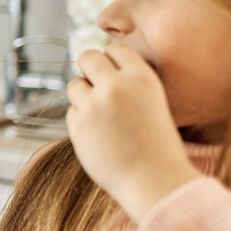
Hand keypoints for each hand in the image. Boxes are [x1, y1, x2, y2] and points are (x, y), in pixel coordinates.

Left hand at [66, 42, 200, 220]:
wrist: (154, 181)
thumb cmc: (158, 145)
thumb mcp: (154, 103)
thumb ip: (129, 85)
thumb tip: (101, 69)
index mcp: (141, 78)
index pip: (115, 49)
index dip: (112, 61)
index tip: (115, 74)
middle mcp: (116, 86)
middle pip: (87, 57)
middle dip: (89, 69)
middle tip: (97, 86)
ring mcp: (94, 105)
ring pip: (74, 84)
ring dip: (83, 96)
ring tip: (102, 117)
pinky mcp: (78, 125)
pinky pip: (72, 112)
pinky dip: (81, 120)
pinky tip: (99, 136)